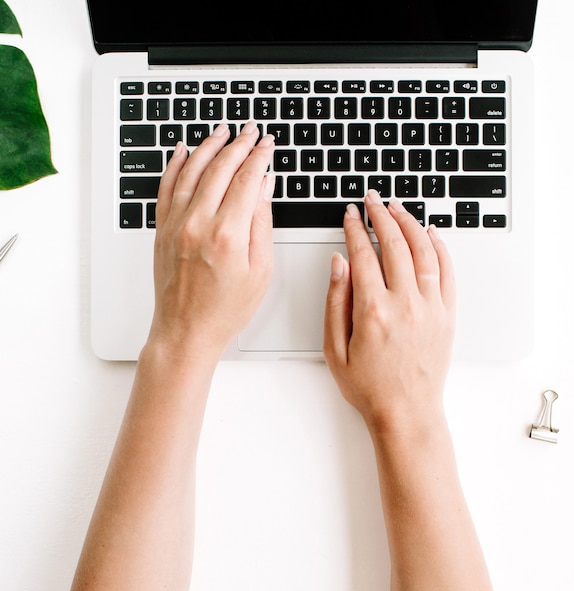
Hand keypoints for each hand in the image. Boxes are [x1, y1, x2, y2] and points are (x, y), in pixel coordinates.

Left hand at [147, 122, 275, 360]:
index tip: (267, 145)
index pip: (247, 180)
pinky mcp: (162, 230)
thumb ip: (262, 224)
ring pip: (192, 171)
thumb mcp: (260, 271)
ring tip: (222, 131)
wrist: (186, 331)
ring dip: (208, 147)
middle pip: (220, 169)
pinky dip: (175, 165)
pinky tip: (183, 151)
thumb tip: (264, 188)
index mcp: (227, 234)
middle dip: (238, 145)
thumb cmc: (225, 310)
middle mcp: (198, 223)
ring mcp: (176, 225)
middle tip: (250, 131)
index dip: (259, 157)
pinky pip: (166, 188)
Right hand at [323, 190, 455, 438]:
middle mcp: (406, 304)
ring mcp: (431, 308)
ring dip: (410, 223)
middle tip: (372, 200)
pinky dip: (440, 247)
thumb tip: (339, 263)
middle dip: (381, 216)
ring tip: (397, 208)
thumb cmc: (369, 386)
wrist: (407, 412)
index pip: (363, 255)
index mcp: (374, 311)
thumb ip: (335, 301)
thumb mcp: (335, 348)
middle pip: (395, 245)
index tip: (350, 215)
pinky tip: (430, 233)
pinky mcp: (448, 315)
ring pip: (423, 251)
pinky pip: (447, 271)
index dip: (354, 229)